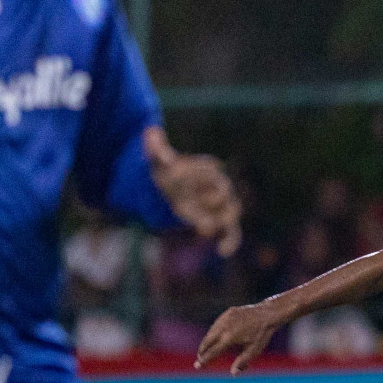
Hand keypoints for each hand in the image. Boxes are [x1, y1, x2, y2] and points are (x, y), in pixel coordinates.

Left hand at [145, 128, 242, 256]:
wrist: (173, 192)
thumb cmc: (168, 175)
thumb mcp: (158, 163)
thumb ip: (156, 150)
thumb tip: (149, 130)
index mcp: (208, 169)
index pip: (210, 171)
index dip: (199, 175)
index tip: (181, 176)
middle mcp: (219, 186)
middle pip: (223, 192)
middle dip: (211, 200)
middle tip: (194, 209)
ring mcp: (221, 205)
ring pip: (231, 212)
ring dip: (219, 221)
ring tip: (203, 229)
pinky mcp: (221, 222)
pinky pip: (232, 232)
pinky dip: (230, 242)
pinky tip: (221, 252)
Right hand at [195, 301, 283, 374]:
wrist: (267, 314)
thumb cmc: (261, 334)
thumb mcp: (254, 350)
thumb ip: (242, 362)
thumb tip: (233, 373)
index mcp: (229, 338)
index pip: (212, 352)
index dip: (204, 360)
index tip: (197, 366)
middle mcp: (224, 327)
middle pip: (207, 341)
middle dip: (202, 350)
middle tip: (200, 359)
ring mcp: (225, 318)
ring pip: (211, 331)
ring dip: (206, 341)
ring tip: (205, 349)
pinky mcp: (228, 312)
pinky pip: (217, 324)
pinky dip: (213, 332)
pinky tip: (214, 337)